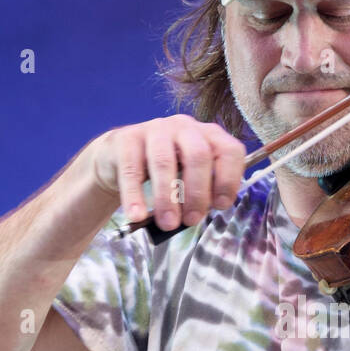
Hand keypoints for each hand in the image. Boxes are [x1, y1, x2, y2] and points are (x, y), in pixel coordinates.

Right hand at [89, 116, 246, 229]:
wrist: (119, 159)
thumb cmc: (164, 172)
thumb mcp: (190, 177)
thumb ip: (204, 191)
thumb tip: (204, 211)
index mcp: (208, 135)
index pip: (230, 151)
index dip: (228, 179)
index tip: (221, 206)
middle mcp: (184, 127)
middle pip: (198, 155)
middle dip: (197, 192)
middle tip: (192, 220)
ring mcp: (154, 129)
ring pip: (164, 161)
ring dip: (167, 198)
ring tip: (167, 224)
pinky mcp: (126, 139)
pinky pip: (131, 169)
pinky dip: (134, 196)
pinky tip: (137, 215)